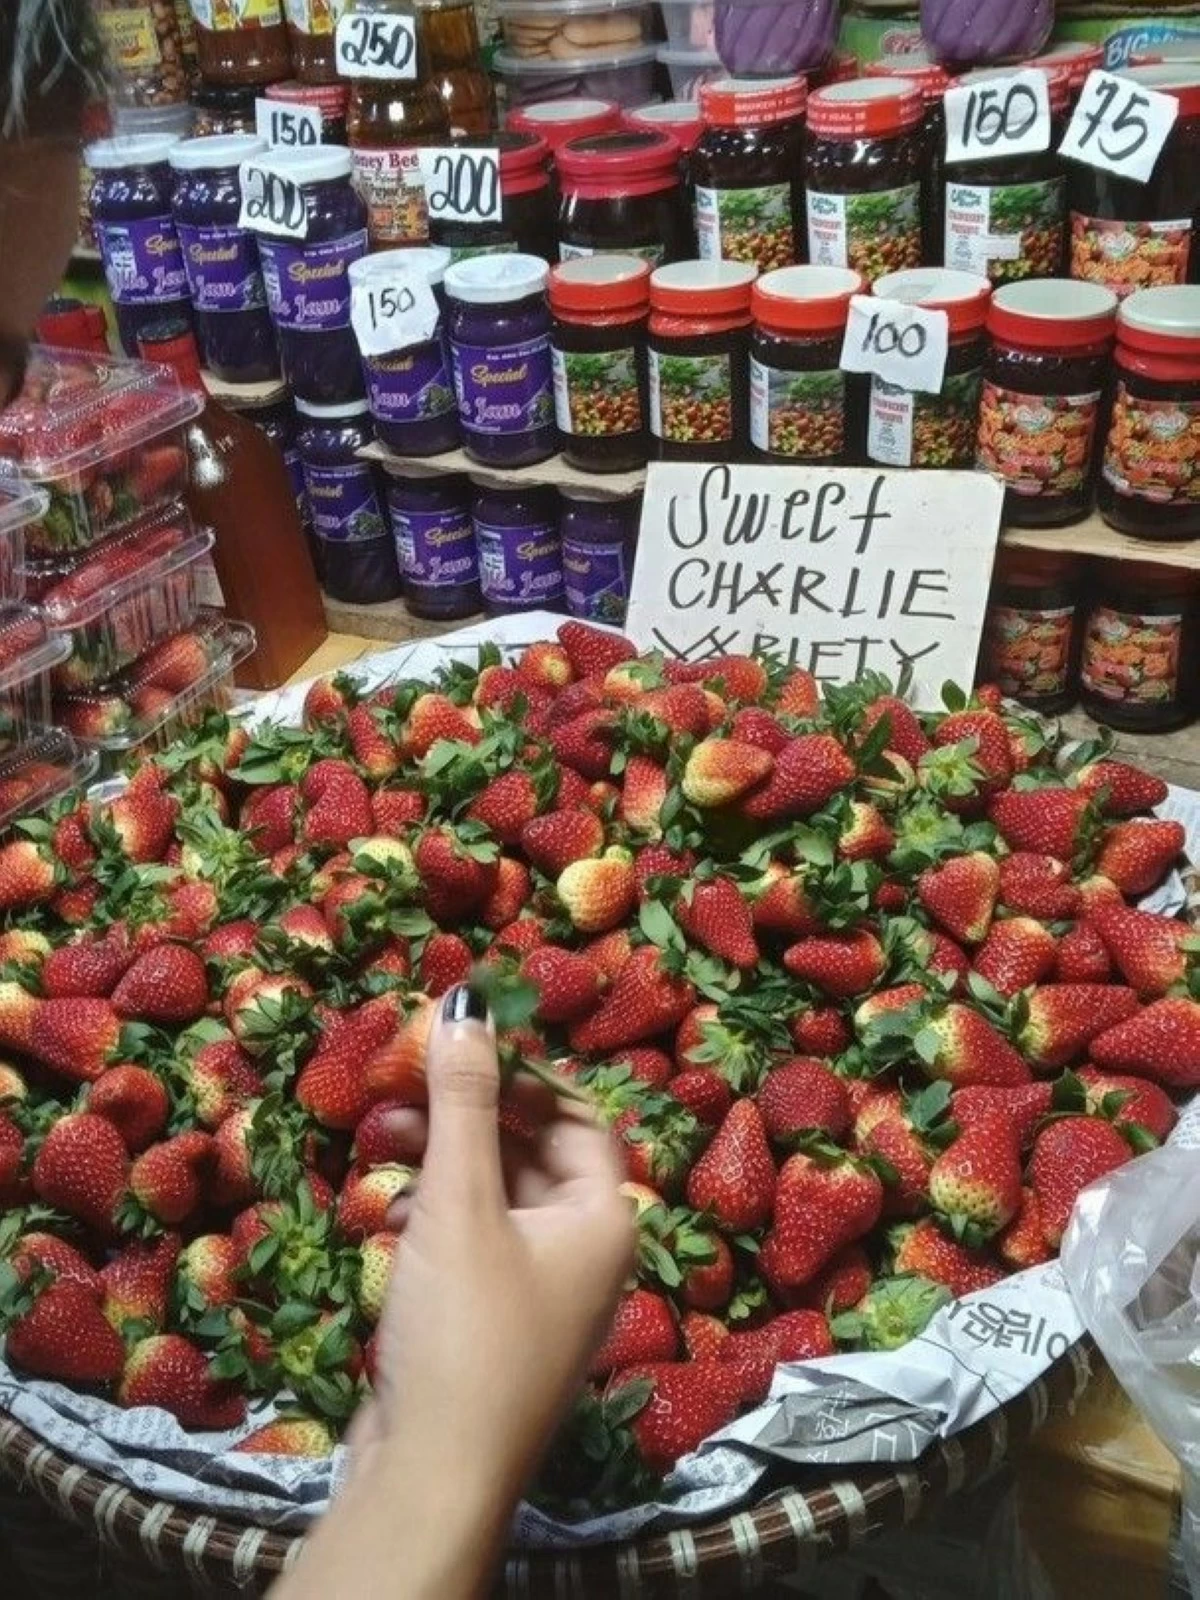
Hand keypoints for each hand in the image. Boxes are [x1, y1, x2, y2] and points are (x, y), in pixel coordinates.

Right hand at [276, 986, 632, 1599]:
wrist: (433, 1478)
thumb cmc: (466, 1330)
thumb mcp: (461, 1202)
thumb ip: (463, 1101)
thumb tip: (467, 1002)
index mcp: (605, 1217)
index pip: (576, 1113)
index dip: (522, 1072)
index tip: (462, 1041)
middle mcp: (586, 1251)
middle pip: (533, 1151)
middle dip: (468, 1114)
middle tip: (404, 1082)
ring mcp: (541, 1293)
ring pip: (495, 1196)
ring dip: (442, 1161)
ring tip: (379, 1138)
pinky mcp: (495, 1324)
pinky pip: (473, 1242)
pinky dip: (434, 1213)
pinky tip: (388, 1208)